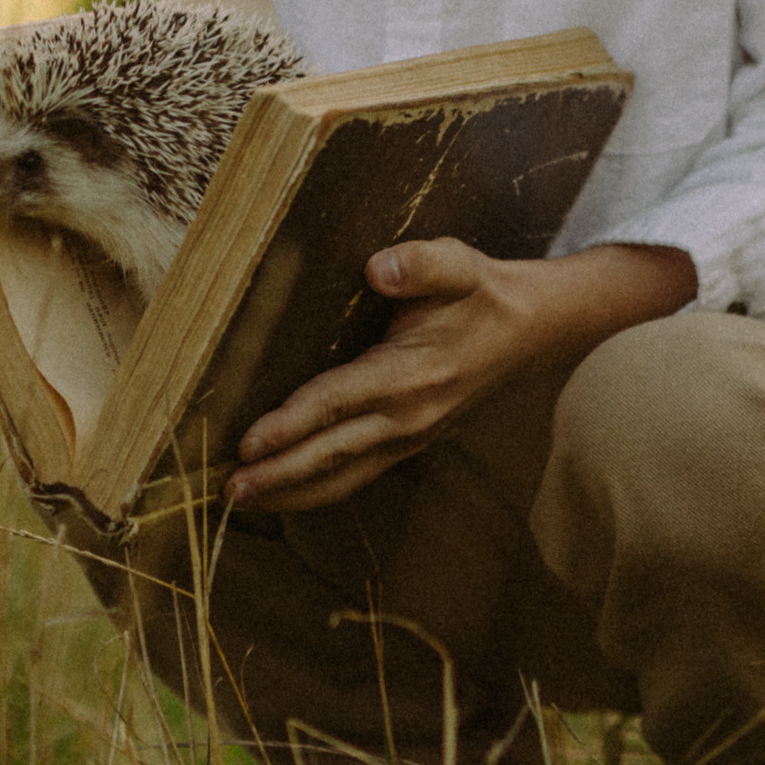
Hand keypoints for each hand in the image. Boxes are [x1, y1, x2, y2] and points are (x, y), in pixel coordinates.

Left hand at [225, 239, 694, 511]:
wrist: (535, 331)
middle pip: (333, 453)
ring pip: (344, 476)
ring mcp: (411, 437)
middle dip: (279, 474)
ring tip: (241, 501)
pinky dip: (318, 488)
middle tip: (229, 490)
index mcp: (412, 373)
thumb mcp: (459, 264)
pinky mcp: (410, 444)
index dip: (291, 424)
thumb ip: (420, 264)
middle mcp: (409, 416)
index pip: (338, 402)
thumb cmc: (485, 293)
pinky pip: (358, 475)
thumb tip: (378, 267)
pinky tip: (286, 494)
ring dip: (292, 492)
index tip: (247, 442)